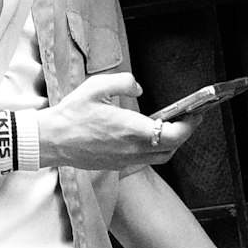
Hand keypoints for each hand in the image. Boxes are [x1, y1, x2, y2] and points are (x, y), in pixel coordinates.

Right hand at [40, 72, 183, 172]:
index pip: (174, 135)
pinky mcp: (117, 165)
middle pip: (172, 148)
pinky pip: (145, 160)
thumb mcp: (96, 86)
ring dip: (171, 143)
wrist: (51, 140)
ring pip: (160, 157)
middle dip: (184, 132)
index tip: (195, 113)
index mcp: (131, 130)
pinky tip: (148, 134)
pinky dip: (154, 149)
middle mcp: (132, 149)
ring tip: (171, 125)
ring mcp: (125, 160)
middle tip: (188, 117)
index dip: (190, 125)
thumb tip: (139, 89)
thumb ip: (124, 82)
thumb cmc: (72, 114)